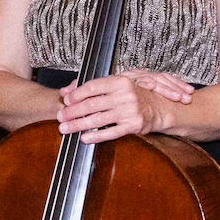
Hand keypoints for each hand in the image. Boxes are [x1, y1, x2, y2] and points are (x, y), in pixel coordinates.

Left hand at [55, 72, 186, 142]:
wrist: (159, 108)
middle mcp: (125, 95)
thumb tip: (65, 91)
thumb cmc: (133, 95)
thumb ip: (92, 88)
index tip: (65, 100)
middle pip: (92, 104)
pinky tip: (84, 138)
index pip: (93, 86)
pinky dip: (96, 136)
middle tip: (60, 117)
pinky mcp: (133, 126)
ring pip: (98, 119)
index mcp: (120, 82)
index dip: (77, 94)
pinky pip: (111, 132)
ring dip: (78, 125)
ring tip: (65, 128)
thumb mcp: (116, 86)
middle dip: (73, 112)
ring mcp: (129, 111)